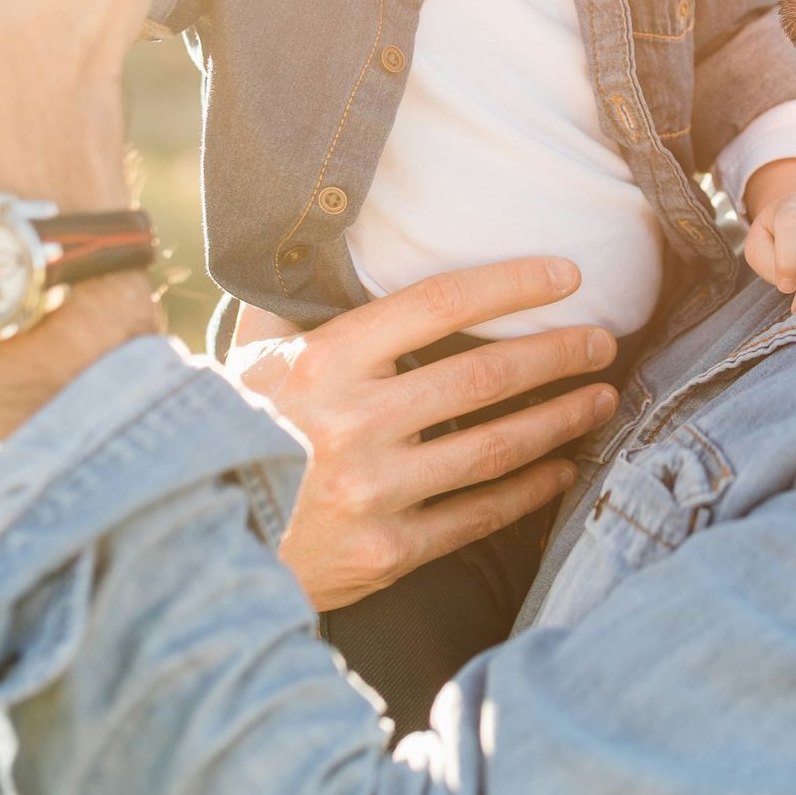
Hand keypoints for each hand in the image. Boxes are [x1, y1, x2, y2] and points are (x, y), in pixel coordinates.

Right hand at [229, 260, 619, 611]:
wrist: (192, 548)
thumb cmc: (225, 437)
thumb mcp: (245, 361)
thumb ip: (287, 307)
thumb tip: (316, 242)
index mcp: (322, 362)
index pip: (439, 304)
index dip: (512, 285)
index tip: (566, 275)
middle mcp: (354, 423)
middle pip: (484, 376)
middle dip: (557, 354)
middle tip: (603, 340)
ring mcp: (373, 492)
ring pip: (494, 447)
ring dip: (560, 420)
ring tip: (602, 398)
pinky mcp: (386, 552)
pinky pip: (477, 516)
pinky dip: (528, 491)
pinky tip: (562, 469)